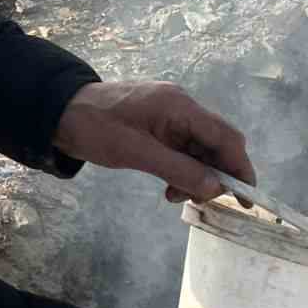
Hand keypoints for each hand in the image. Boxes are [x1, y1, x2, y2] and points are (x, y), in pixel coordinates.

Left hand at [53, 80, 254, 202]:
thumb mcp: (137, 153)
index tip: (248, 197)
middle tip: (203, 201)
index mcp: (179, 107)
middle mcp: (182, 108)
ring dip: (197, 178)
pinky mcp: (162, 127)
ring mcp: (172, 117)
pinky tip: (168, 187)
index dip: (241, 168)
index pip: (226, 137)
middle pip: (218, 144)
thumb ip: (179, 170)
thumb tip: (217, 188)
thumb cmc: (95, 128)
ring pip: (202, 152)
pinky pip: (185, 152)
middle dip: (217, 175)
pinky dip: (183, 172)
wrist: (60, 112)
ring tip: (174, 196)